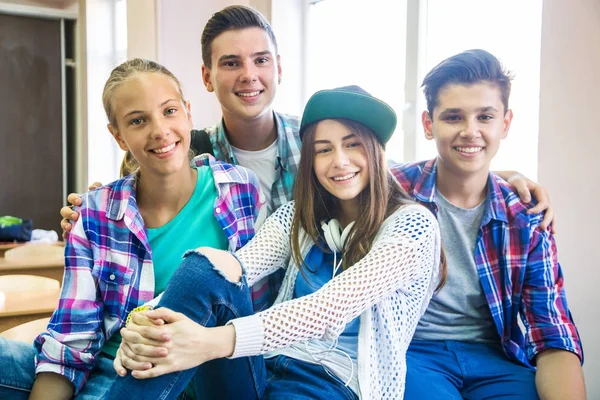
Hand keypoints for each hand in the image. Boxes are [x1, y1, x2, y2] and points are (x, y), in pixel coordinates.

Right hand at [60, 182, 101, 237]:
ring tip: (70, 227)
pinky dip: (66, 235)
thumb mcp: (105, 199)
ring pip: (64, 222)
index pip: (72, 198)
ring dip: (65, 224)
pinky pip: (67, 235)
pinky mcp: (75, 234)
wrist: (111, 227)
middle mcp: (75, 212)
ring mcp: (73, 223)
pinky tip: (68, 236)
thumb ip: (100, 190)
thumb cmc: (105, 210)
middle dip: (68, 212)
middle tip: (76, 216)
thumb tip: (92, 187)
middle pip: (64, 210)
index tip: (79, 201)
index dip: (73, 198)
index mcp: (81, 203)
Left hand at [118, 308, 235, 378]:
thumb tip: (147, 312)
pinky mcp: (171, 367)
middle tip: (122, 337)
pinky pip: (153, 373)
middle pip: (140, 344)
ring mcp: (168, 357)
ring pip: (143, 359)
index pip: (143, 330)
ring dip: (131, 357)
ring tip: (124, 352)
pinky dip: (141, 374)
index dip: (131, 329)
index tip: (125, 327)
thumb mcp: (180, 316)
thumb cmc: (193, 329)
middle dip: (127, 340)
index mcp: (167, 331)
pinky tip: (134, 372)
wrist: (208, 344)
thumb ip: (163, 312)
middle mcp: (165, 345)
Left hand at [503, 172, 554, 232]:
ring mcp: (544, 203)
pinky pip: (545, 215)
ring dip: (551, 223)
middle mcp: (545, 198)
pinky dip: (548, 223)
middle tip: (542, 228)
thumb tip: (528, 200)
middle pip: (550, 210)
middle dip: (547, 219)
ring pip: (551, 214)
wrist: (516, 181)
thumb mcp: (518, 182)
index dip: (537, 209)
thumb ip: (522, 190)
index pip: (543, 202)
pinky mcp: (540, 208)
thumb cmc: (516, 181)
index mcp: (541, 191)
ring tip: (552, 232)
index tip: (528, 213)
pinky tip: (548, 231)